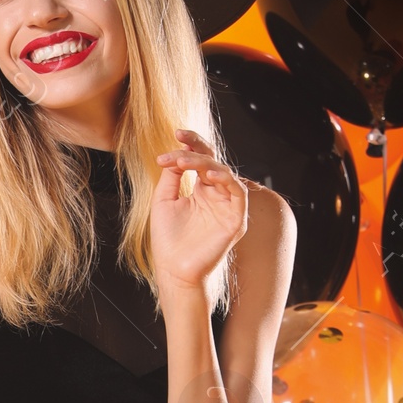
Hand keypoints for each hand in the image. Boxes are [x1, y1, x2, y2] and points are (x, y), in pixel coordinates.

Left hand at [150, 129, 249, 294]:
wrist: (174, 270)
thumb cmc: (168, 239)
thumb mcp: (165, 199)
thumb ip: (172, 175)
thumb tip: (177, 151)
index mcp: (202, 190)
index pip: (202, 158)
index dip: (192, 142)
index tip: (176, 132)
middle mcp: (217, 195)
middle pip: (214, 160)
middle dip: (196, 147)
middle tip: (178, 140)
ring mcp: (228, 206)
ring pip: (224, 172)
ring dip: (205, 162)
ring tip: (184, 160)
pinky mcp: (236, 219)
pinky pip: (238, 192)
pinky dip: (225, 179)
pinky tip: (207, 174)